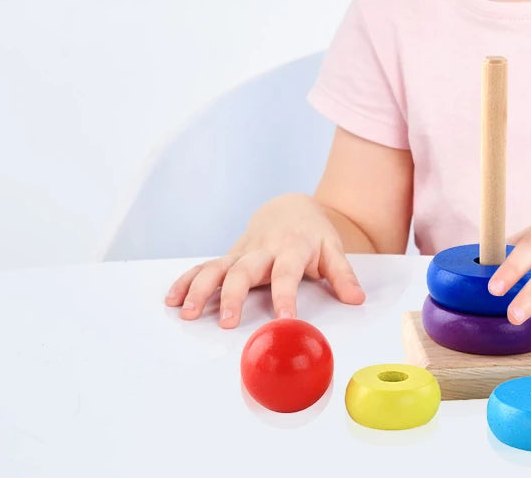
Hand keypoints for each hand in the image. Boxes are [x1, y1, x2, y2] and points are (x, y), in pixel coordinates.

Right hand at [163, 192, 364, 327]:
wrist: (291, 208)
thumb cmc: (313, 233)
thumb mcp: (333, 249)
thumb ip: (343, 275)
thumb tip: (357, 299)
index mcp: (291, 249)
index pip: (287, 274)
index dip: (285, 296)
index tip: (284, 319)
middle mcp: (263, 251)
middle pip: (245, 271)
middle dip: (233, 296)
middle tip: (226, 322)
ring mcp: (242, 253)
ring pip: (217, 268)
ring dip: (201, 289)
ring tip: (187, 313)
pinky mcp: (228, 257)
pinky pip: (204, 267)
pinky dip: (187, 281)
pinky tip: (173, 299)